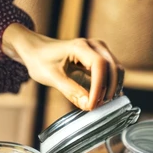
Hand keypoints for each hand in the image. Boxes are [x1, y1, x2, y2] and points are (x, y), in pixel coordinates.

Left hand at [3, 24, 122, 110]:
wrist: (36, 50)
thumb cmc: (40, 60)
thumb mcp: (51, 77)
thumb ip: (70, 90)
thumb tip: (88, 106)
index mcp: (79, 46)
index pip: (99, 65)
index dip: (99, 86)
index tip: (93, 104)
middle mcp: (94, 45)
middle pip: (112, 67)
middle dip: (107, 89)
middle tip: (98, 107)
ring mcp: (99, 50)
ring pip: (115, 70)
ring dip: (111, 88)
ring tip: (100, 104)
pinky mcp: (100, 57)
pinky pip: (111, 72)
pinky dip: (109, 85)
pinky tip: (104, 98)